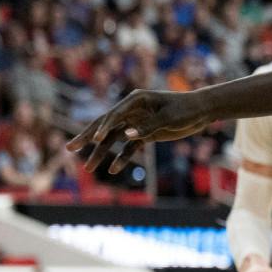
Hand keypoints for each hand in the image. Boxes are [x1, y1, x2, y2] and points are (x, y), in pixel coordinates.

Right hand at [66, 89, 216, 174]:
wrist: (202, 111)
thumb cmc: (186, 109)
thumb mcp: (168, 118)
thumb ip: (147, 127)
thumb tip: (126, 136)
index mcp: (135, 101)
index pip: (113, 115)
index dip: (102, 127)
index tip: (93, 141)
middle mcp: (131, 111)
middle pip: (104, 126)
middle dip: (86, 138)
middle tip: (69, 148)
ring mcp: (136, 123)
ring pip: (113, 139)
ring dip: (101, 154)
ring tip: (88, 168)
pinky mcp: (144, 134)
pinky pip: (128, 148)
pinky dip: (121, 158)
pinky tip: (114, 170)